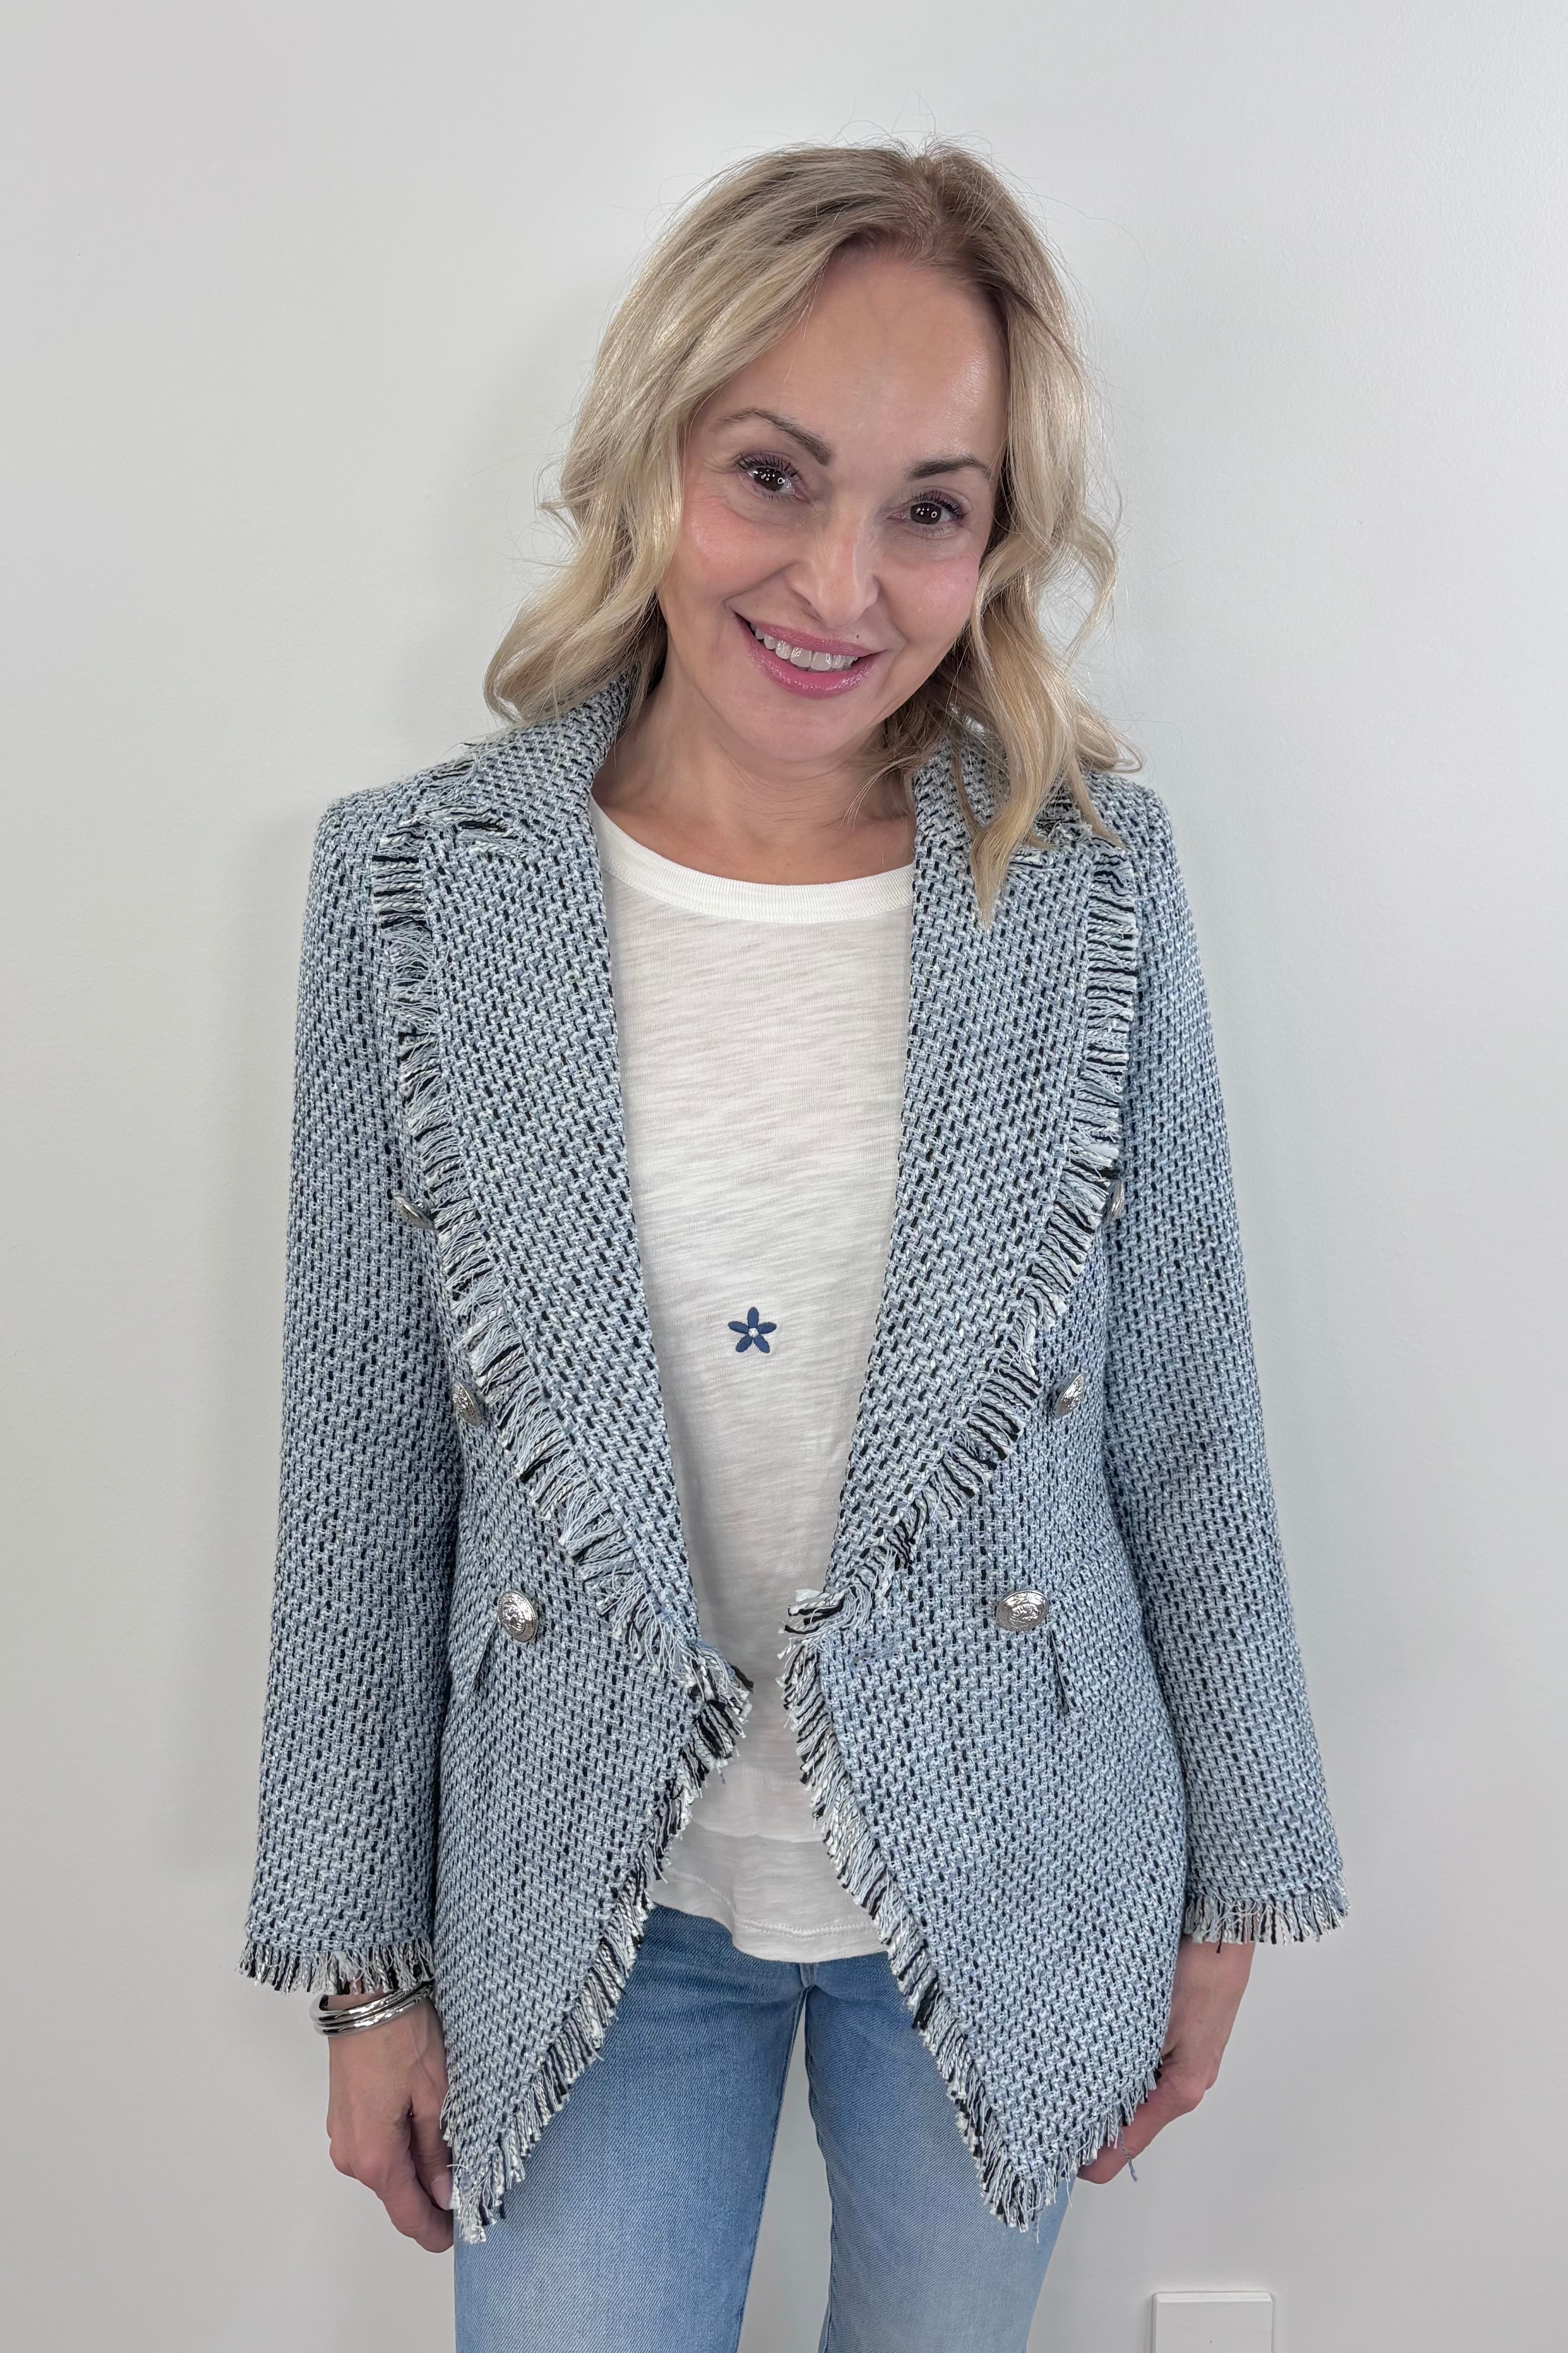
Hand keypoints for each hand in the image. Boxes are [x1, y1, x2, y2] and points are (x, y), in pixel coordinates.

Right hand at [325, 1992, 453, 2250]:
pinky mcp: (345, 2117)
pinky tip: (426, 2131)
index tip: (461, 2235)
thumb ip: (439, 2152)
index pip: (409, 2215)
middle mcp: (352, 2156)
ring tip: (454, 2153)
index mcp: (375, 2157)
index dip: (436, 2231)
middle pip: (397, 2194)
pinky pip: (377, 2147)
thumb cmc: (402, 2036)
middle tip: (470, 2187)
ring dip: (417, 2170)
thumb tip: (445, 2194)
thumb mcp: (436, 2095)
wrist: (368, 1992)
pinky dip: (401, 2149)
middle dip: (431, 2197)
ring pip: (387, 2170)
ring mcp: (344, 2136)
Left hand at [1077, 1935, 1253, 2184]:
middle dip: (1093, 2120)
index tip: (1056, 2156)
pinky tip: (1095, 2044)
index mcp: (1181, 2091)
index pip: (1128, 2146)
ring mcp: (1185, 2062)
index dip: (1092, 2158)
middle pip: (1131, 2122)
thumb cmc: (1197, 1975)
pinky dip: (1119, 2062)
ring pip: (1135, 2091)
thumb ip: (1124, 2067)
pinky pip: (1144, 2064)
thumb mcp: (1153, 2024)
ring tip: (1063, 2074)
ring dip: (1104, 2088)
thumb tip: (1087, 2101)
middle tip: (1049, 2109)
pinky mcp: (1181, 2040)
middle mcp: (1185, 2084)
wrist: (1224, 1934)